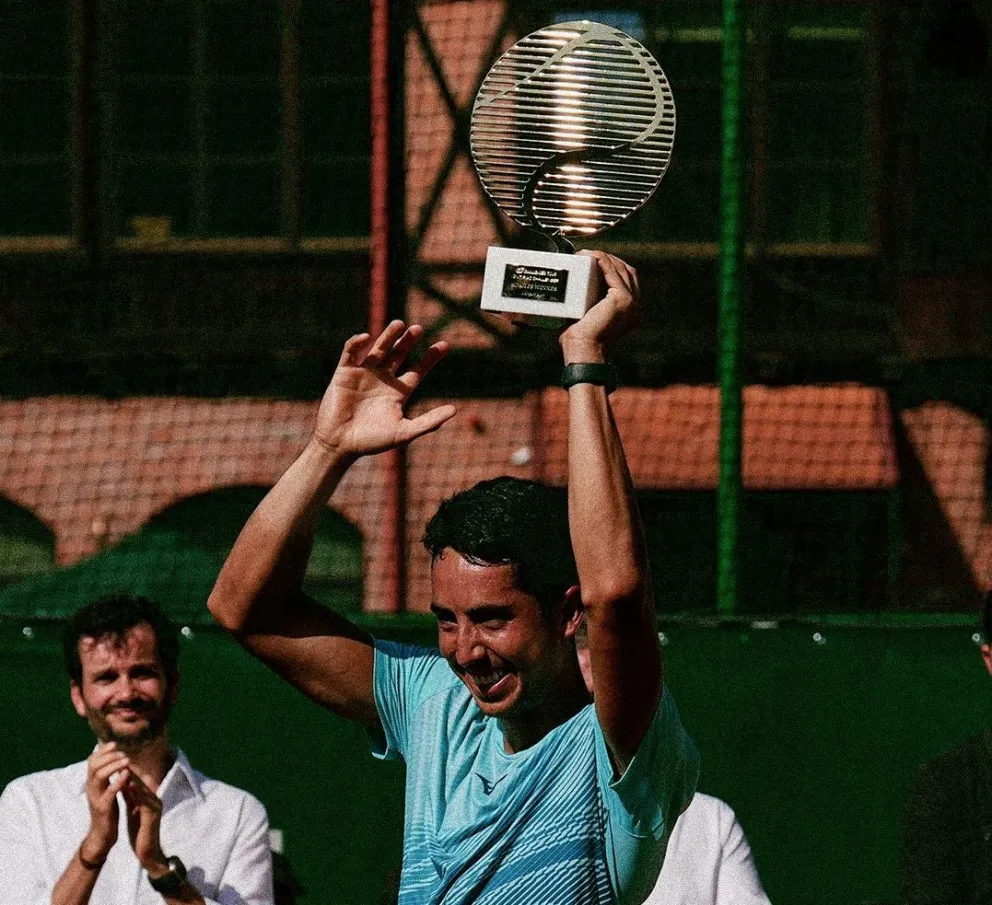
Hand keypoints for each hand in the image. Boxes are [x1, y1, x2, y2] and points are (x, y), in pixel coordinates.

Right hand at [81, 743, 129, 863]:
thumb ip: (107, 776)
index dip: (102, 751)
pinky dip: (117, 782)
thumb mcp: (106, 790)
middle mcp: (92, 789)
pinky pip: (108, 793)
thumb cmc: (107, 810)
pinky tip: (126, 776)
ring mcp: (96, 798)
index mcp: (93, 783)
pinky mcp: (102, 809)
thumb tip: (114, 758)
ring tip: (127, 761)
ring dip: (113, 766)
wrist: (102, 835)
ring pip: (99, 776)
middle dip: (108, 756)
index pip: (92, 762)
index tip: (114, 744)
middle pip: (94, 766)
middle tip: (123, 752)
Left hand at [121, 769, 166, 873]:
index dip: (127, 770)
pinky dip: (136, 792)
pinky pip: (144, 800)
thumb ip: (131, 797)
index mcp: (149, 798)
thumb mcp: (134, 811)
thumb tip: (123, 781)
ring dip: (133, 777)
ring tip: (123, 767)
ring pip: (143, 788)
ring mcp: (155, 805)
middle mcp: (154, 798)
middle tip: (119, 757)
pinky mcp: (153, 814)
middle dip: (130, 769)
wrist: (148, 853)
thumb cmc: (140, 832)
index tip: (115, 760)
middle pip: (141, 781)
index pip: (137, 781)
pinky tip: (128, 785)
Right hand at [312, 321, 455, 457]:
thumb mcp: (404, 432)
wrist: (340, 444)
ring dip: (388, 336)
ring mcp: (363, 374)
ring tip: (399, 324)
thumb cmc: (372, 441)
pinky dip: (357, 343)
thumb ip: (429, 422)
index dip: (430, 358)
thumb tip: (454, 410)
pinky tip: (366, 337)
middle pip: (399, 354)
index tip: (445, 345)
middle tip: (419, 329)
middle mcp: (382, 380)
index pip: (418, 370)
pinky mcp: (344, 373)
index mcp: (397, 392)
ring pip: (378, 349)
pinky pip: (350, 353)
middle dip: (408, 341)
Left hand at [559, 250, 640, 363]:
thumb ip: (588, 304)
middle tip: (587, 255)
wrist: (584, 351)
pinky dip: (601, 259)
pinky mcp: (623, 299)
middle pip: (626, 271)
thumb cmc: (581, 340)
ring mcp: (632, 302)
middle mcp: (635, 307)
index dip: (611, 267)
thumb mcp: (588, 317)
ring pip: (620, 268)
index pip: (626, 280)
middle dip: (608, 259)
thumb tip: (574, 288)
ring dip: (603, 257)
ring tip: (585, 254)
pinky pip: (612, 270)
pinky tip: (589, 255)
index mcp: (631, 312)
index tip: (592, 261)